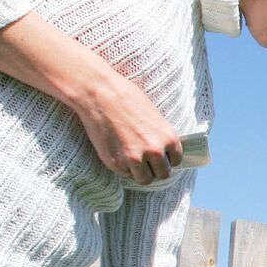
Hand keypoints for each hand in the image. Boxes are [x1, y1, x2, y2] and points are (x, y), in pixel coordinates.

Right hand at [0, 12, 182, 185]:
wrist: (87, 85)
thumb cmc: (116, 88)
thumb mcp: (143, 100)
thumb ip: (153, 120)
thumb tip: (159, 128)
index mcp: (163, 131)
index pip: (178, 157)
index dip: (169, 156)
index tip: (161, 149)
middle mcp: (151, 147)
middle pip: (164, 175)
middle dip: (156, 168)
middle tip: (142, 156)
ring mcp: (132, 156)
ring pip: (146, 181)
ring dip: (139, 174)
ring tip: (127, 156)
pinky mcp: (111, 161)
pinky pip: (125, 178)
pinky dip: (122, 173)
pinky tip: (115, 157)